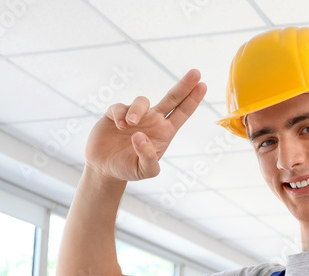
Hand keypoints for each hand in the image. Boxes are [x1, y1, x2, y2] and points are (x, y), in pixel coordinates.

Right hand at [85, 69, 206, 182]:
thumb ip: (149, 158)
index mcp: (164, 132)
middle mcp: (153, 120)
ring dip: (137, 110)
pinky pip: (120, 106)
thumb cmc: (129, 169)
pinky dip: (121, 114)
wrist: (106, 168)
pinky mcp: (116, 114)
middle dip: (184, 85)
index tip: (203, 85)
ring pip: (142, 101)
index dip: (193, 99)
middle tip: (196, 72)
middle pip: (172, 98)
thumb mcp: (145, 171)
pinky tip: (119, 126)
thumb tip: (141, 136)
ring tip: (131, 125)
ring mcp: (136, 115)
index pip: (182, 112)